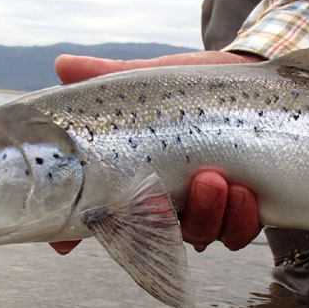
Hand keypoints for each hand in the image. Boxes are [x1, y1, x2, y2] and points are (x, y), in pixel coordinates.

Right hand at [49, 51, 263, 254]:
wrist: (245, 77)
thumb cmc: (190, 87)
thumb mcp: (149, 81)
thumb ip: (107, 77)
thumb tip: (63, 65)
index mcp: (135, 180)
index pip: (99, 216)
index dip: (76, 235)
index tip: (64, 242)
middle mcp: (166, 204)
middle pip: (152, 236)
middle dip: (159, 221)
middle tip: (161, 196)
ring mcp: (205, 211)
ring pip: (199, 236)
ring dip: (206, 215)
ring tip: (213, 180)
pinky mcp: (243, 210)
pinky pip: (238, 233)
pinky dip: (240, 219)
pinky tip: (243, 191)